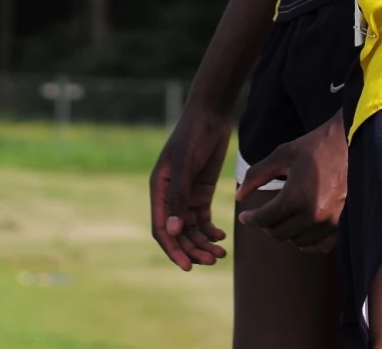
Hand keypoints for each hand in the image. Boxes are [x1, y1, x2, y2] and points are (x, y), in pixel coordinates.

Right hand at [147, 108, 232, 269]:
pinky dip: (211, 230)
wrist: (211, 114)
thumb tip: (172, 230)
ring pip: (192, 229)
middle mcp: (169, 195)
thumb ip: (177, 197)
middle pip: (178, 232)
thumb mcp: (185, 165)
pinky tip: (222, 236)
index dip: (173, 249)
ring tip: (221, 253)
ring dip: (204, 243)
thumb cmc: (193, 135)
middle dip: (193, 249)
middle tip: (213, 260)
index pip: (161, 228)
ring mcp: (185, 194)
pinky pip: (203, 219)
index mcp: (158, 189)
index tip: (188, 267)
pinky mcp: (201, 191)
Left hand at [234, 112, 348, 251]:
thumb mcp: (281, 155)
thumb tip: (238, 196)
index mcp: (296, 197)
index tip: (244, 216)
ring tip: (281, 218)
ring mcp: (330, 223)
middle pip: (279, 234)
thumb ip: (256, 175)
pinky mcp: (342, 225)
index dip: (251, 219)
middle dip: (265, 225)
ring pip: (297, 242)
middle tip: (261, 214)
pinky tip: (299, 228)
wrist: (351, 144)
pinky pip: (319, 246)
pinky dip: (306, 241)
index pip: (265, 220)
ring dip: (285, 233)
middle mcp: (313, 215)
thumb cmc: (314, 147)